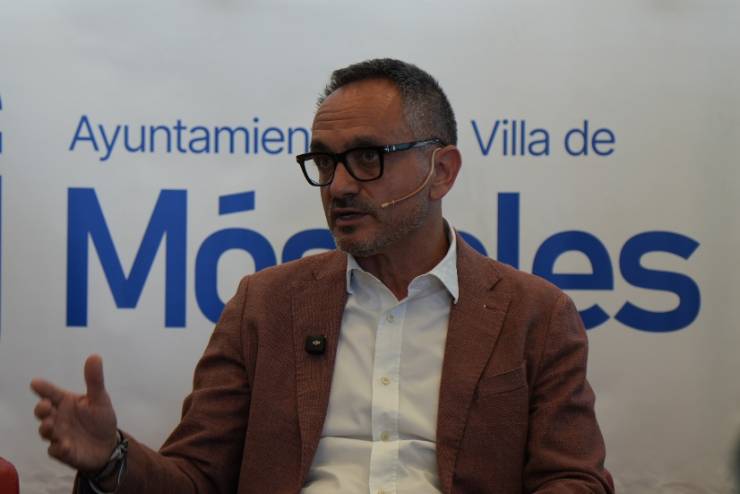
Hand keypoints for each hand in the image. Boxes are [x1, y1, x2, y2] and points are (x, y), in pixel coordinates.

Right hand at [31, 354, 118, 473]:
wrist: (108, 446)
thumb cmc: (100, 419)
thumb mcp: (100, 398)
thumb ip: (95, 380)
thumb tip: (94, 356)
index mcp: (66, 402)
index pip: (51, 393)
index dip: (43, 388)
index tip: (35, 382)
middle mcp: (58, 418)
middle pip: (43, 413)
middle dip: (41, 409)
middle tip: (45, 405)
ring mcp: (59, 435)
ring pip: (46, 431)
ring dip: (46, 428)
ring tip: (49, 424)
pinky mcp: (64, 452)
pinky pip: (57, 451)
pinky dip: (59, 448)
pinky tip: (64, 446)